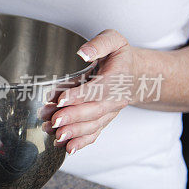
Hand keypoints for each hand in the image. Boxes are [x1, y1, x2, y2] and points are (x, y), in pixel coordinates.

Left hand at [51, 29, 138, 153]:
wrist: (135, 73)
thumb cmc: (119, 56)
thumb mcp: (113, 40)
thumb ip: (99, 44)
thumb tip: (83, 53)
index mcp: (116, 78)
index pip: (97, 89)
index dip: (79, 95)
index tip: (61, 100)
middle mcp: (114, 98)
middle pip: (94, 111)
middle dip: (73, 117)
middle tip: (53, 121)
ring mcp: (109, 112)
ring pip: (93, 125)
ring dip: (74, 132)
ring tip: (55, 135)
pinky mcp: (103, 120)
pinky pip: (94, 133)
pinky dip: (81, 143)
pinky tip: (67, 148)